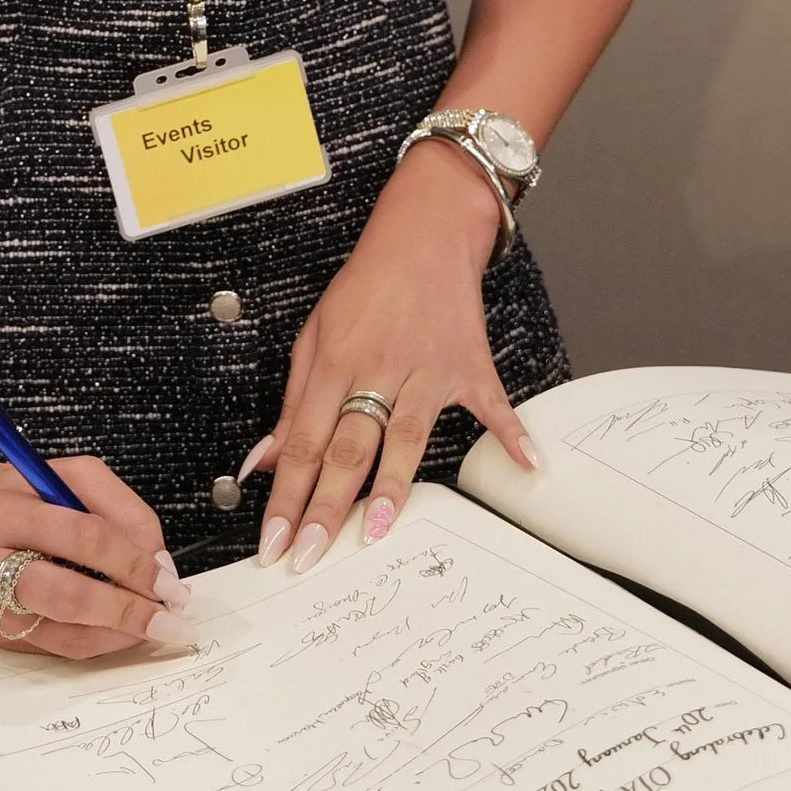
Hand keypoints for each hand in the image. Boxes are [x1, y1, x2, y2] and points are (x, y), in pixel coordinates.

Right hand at [0, 440, 195, 660]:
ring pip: (63, 634)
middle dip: (129, 610)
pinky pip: (54, 648)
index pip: (81, 537)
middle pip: (68, 596)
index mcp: (2, 510)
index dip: (132, 560)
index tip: (167, 577)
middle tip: (171, 616)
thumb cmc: (10, 493)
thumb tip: (157, 563)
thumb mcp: (63, 475)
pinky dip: (97, 643)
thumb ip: (118, 507)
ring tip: (156, 628)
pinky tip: (122, 632)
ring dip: (120, 635)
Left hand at [243, 146, 539, 574]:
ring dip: (390, 486)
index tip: (274, 542)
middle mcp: (376, 368)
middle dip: (325, 508)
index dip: (286, 496)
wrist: (423, 234)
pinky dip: (513, 433)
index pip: (302, 442)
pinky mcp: (468, 365)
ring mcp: (425, 369)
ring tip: (375, 532)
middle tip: (308, 556)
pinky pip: (492, 405)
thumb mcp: (314, 336)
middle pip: (347, 447)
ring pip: (405, 436)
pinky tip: (529, 464)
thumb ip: (292, 405)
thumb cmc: (365, 287)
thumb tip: (262, 463)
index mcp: (331, 361)